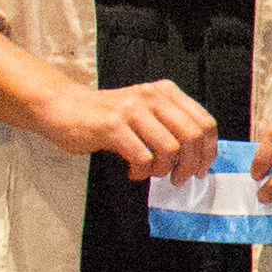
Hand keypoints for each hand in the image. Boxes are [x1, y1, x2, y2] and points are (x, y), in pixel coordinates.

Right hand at [54, 78, 215, 178]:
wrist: (64, 107)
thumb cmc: (107, 117)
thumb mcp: (146, 113)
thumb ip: (171, 126)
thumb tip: (198, 158)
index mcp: (166, 92)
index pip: (204, 123)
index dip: (208, 151)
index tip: (200, 169)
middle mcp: (152, 96)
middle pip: (192, 136)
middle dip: (189, 165)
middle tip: (177, 178)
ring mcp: (133, 109)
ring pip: (169, 149)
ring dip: (162, 170)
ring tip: (149, 172)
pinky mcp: (113, 124)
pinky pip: (142, 157)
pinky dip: (141, 171)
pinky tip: (132, 171)